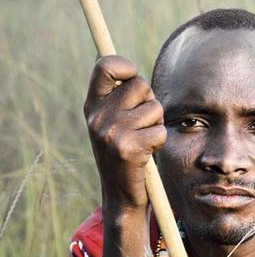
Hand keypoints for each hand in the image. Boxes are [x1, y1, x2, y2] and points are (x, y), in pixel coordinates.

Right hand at [84, 55, 165, 211]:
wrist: (120, 196)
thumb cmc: (122, 155)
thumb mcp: (109, 123)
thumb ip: (114, 95)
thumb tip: (114, 60)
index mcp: (92, 107)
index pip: (106, 65)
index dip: (126, 66)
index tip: (132, 78)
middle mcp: (98, 117)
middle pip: (140, 84)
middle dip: (150, 101)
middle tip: (142, 123)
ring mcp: (112, 133)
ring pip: (155, 108)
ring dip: (156, 124)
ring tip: (143, 141)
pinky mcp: (129, 149)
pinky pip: (160, 132)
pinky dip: (159, 143)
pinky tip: (146, 154)